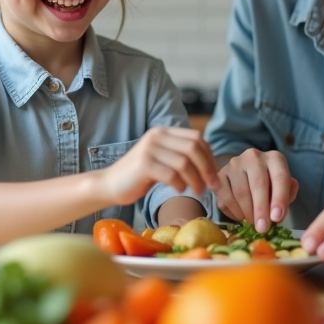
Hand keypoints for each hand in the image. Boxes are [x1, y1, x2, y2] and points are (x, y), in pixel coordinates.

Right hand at [101, 127, 216, 205]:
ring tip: (196, 191)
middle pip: (193, 148)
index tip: (214, 175)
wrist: (109, 184)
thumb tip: (211, 166)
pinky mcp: (144, 165)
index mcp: (163, 132)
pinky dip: (180, 185)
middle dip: (207, 169)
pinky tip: (179, 190)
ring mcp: (149, 149)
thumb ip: (181, 156)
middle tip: (212, 186)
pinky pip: (171, 175)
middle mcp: (156, 136)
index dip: (210, 157)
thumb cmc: (139, 176)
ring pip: (184, 163)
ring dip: (196, 180)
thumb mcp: (162, 159)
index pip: (197, 138)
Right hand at [213, 148, 298, 232]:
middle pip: (258, 184)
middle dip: (260, 210)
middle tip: (262, 229)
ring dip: (247, 213)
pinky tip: (241, 216)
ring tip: (253, 222)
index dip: (279, 199)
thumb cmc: (270, 185)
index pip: (280, 177)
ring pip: (240, 193)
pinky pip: (225, 197)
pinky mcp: (219, 174)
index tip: (277, 218)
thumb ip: (287, 196)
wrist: (247, 174)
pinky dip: (233, 211)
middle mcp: (254, 156)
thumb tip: (277, 211)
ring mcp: (235, 164)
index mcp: (275, 158)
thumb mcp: (284, 188)